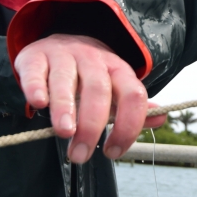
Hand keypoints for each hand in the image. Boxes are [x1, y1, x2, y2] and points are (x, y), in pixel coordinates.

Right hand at [14, 34, 164, 162]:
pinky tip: (37, 104)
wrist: (57, 43)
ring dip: (65, 108)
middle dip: (92, 124)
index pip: (133, 94)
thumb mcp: (113, 88)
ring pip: (66, 80)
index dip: (127, 126)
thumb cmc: (88, 75)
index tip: (113, 152)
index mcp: (117, 69)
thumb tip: (160, 116)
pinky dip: (36, 87)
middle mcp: (92, 59)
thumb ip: (132, 106)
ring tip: (64, 133)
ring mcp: (63, 56)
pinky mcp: (35, 57)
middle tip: (81, 153)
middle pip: (98, 90)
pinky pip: (36, 72)